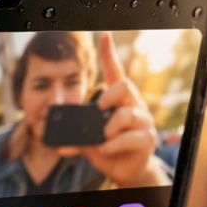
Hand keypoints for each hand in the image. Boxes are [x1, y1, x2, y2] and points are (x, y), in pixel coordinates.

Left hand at [59, 32, 165, 187]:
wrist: (126, 172)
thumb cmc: (109, 150)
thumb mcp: (89, 142)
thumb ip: (76, 139)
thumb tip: (60, 144)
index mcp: (119, 101)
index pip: (116, 72)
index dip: (109, 53)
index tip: (104, 35)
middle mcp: (133, 106)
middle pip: (124, 85)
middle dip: (108, 96)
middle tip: (99, 109)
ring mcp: (143, 121)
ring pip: (127, 114)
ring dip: (110, 127)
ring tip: (103, 138)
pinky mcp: (147, 139)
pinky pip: (130, 137)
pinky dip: (114, 144)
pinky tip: (107, 148)